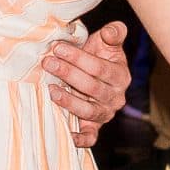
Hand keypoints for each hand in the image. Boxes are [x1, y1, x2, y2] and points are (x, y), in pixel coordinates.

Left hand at [42, 21, 131, 147]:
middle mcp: (116, 97)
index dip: (78, 58)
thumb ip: (113, 33)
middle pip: (92, 88)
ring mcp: (105, 114)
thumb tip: (112, 31)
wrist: (92, 74)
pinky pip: (90, 137)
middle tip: (47, 63)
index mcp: (121, 76)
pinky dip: (80, 139)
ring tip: (50, 89)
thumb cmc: (97, 56)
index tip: (57, 47)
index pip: (99, 68)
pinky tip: (67, 134)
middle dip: (68, 74)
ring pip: (89, 111)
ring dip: (69, 101)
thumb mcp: (105, 42)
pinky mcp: (95, 127)